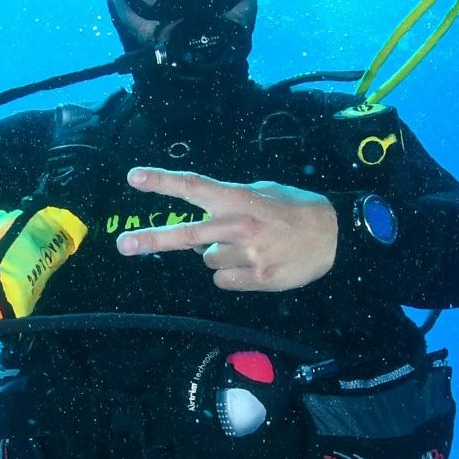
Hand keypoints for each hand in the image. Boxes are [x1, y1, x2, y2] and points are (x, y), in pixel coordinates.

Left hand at [114, 167, 339, 291]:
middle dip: (151, 239)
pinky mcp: (256, 278)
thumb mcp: (262, 192)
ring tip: (249, 247)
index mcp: (237, 199)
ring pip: (208, 261)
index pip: (193, 186)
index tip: (134, 178)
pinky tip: (255, 263)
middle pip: (186, 234)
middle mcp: (237, 225)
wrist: (335, 236)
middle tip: (123, 245)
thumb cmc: (295, 210)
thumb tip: (203, 222)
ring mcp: (246, 254)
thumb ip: (229, 203)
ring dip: (221, 255)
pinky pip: (223, 280)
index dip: (162, 182)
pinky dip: (233, 274)